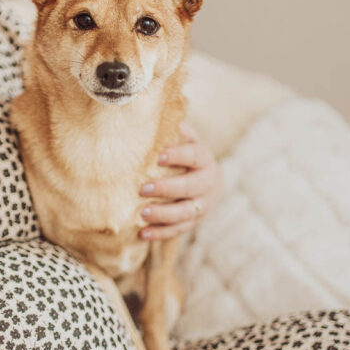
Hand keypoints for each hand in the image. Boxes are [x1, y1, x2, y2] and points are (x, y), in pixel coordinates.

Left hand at [139, 122, 221, 240]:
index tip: (159, 156)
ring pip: (185, 213)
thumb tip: (157, 116)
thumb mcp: (184, 140)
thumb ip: (175, 131)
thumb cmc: (185, 156)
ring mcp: (202, 205)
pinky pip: (178, 230)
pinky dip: (160, 233)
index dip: (178, 155)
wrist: (207, 181)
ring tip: (142, 214)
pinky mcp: (194, 222)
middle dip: (166, 188)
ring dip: (163, 214)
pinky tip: (142, 233)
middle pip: (190, 187)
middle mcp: (207, 183)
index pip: (194, 155)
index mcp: (204, 159)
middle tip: (142, 188)